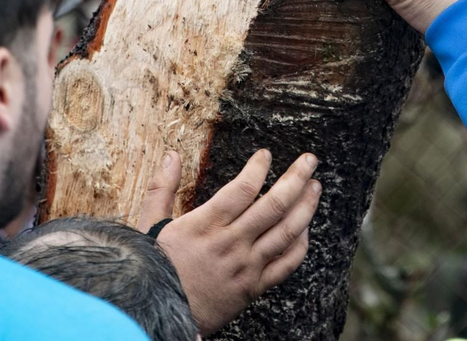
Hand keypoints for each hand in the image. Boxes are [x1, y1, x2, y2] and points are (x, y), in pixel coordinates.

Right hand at [141, 148, 320, 334]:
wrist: (157, 313)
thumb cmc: (155, 268)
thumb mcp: (151, 224)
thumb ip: (162, 189)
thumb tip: (171, 156)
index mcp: (206, 224)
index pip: (243, 188)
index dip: (259, 167)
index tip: (266, 154)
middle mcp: (231, 243)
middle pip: (273, 205)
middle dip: (296, 178)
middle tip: (309, 160)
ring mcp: (246, 266)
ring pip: (286, 232)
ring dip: (306, 206)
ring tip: (315, 186)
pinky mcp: (254, 287)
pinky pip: (286, 264)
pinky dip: (300, 244)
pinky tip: (305, 227)